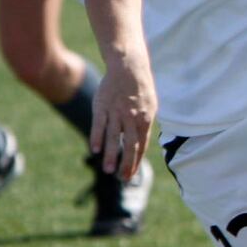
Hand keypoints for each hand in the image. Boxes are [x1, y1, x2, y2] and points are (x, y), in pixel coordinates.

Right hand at [91, 55, 155, 180]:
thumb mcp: (150, 107)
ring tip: (108, 170)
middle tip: (121, 178)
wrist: (129, 68)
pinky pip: (99, 125)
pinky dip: (97, 137)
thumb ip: (144, 125)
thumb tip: (140, 143)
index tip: (130, 175)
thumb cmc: (141, 89)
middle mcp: (132, 118)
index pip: (141, 146)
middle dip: (126, 163)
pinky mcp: (102, 107)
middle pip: (130, 145)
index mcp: (145, 120)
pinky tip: (95, 150)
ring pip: (114, 137)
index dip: (136, 161)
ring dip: (111, 155)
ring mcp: (117, 112)